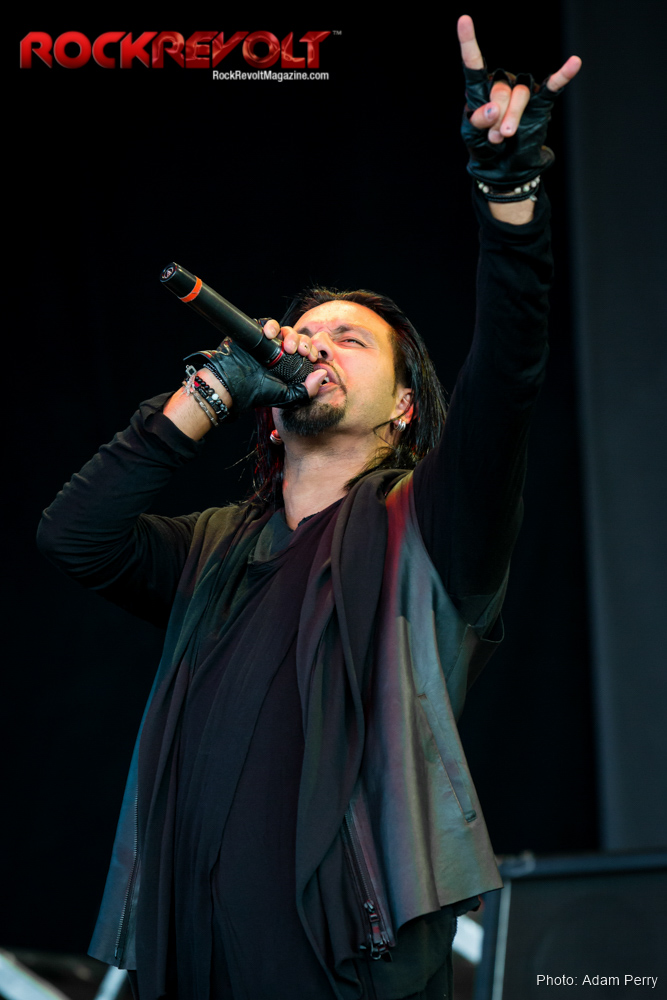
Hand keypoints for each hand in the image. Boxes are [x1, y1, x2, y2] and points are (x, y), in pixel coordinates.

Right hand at [185, 322, 326, 414]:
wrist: (233, 385)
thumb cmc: (259, 393)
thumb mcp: (288, 397)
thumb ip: (307, 390)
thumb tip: (323, 374)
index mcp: (290, 365)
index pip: (307, 352)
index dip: (312, 351)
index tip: (312, 357)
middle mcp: (280, 352)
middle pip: (299, 339)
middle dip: (303, 343)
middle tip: (300, 352)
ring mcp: (269, 342)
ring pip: (286, 330)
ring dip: (290, 335)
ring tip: (286, 347)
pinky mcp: (257, 333)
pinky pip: (269, 323)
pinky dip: (272, 326)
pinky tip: (270, 335)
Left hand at [458, 14, 580, 187]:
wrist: (505, 169)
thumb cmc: (485, 149)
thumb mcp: (472, 136)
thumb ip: (478, 120)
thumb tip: (493, 110)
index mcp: (480, 89)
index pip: (473, 63)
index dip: (468, 42)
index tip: (464, 20)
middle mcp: (502, 85)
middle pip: (500, 90)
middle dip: (496, 116)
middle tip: (495, 136)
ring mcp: (523, 93)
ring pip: (520, 95)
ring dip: (512, 118)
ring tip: (506, 137)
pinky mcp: (541, 103)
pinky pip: (553, 86)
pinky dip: (563, 75)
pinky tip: (574, 62)